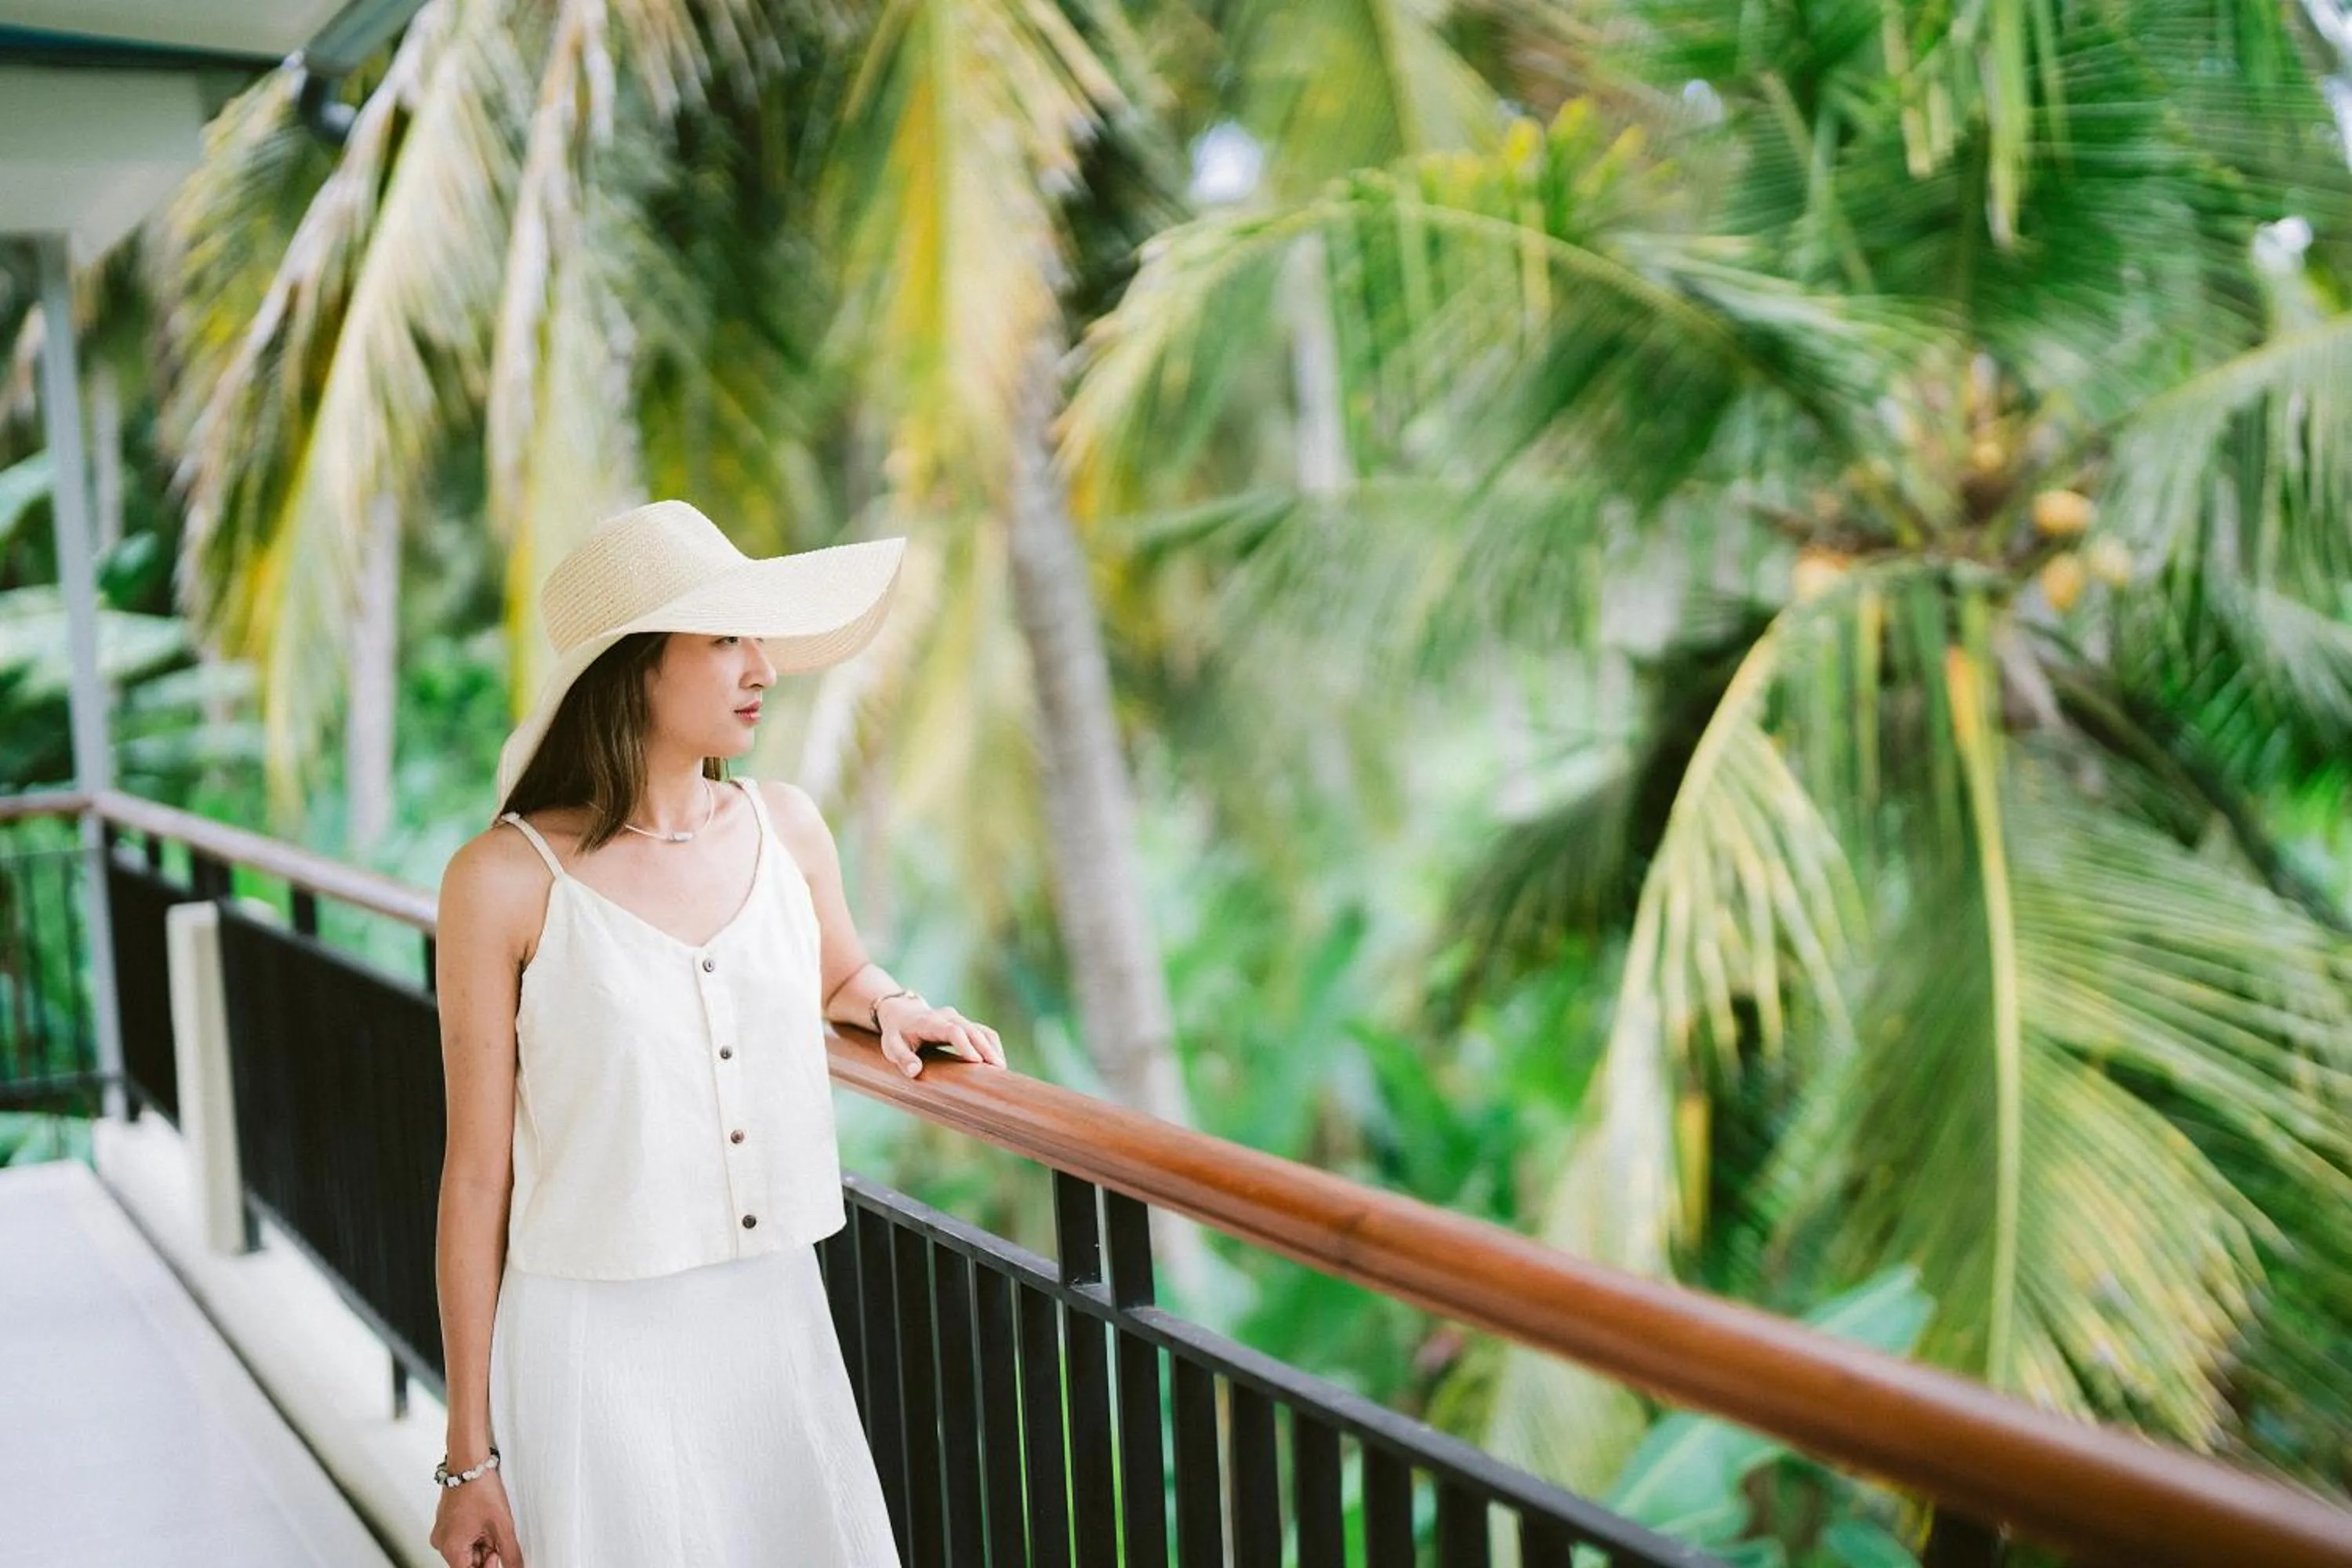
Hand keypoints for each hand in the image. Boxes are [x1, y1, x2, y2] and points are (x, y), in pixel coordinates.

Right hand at [430, 1470, 522, 1567]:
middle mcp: (442, 1542)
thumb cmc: (480, 1488)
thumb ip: (510, 1554)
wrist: (469, 1463)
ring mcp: (443, 1531)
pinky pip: (463, 1536)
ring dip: (483, 1544)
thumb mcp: (502, 1526)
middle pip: (468, 1562)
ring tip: (492, 1525)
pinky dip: (476, 1534)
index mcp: (450, 1548)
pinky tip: (486, 1521)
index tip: (499, 1558)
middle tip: (499, 1538)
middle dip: (487, 1555)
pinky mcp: (447, 1521)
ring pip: (467, 1549)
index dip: (488, 1567)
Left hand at [877, 997, 1005, 1077]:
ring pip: (982, 1030)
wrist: (902, 1012)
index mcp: (930, 1022)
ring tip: (1002, 1068)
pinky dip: (992, 1046)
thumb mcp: (891, 1046)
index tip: (976, 1061)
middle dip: (986, 1049)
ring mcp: (958, 1020)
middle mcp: (948, 1018)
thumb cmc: (897, 1033)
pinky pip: (983, 1032)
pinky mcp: (965, 1025)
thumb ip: (902, 1058)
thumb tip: (914, 1072)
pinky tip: (997, 1062)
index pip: (952, 1030)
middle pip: (972, 1030)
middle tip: (998, 1069)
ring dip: (993, 1048)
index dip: (965, 1044)